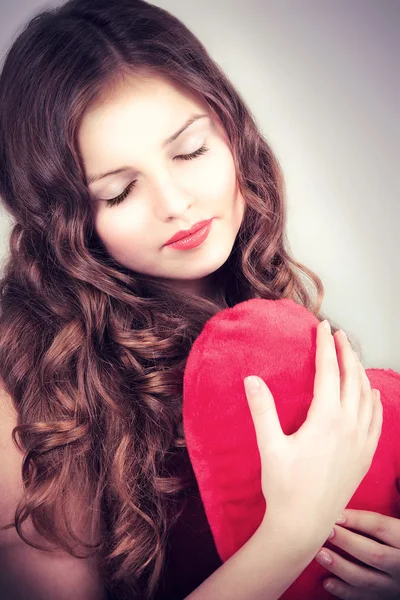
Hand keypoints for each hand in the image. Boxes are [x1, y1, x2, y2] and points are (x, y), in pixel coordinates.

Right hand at [243, 320, 382, 544]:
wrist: (304, 525)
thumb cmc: (284, 487)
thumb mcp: (269, 446)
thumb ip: (262, 410)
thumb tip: (251, 378)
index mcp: (326, 419)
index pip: (329, 371)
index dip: (325, 346)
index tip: (323, 326)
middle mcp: (349, 426)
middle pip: (352, 378)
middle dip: (346, 352)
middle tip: (338, 334)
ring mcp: (361, 442)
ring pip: (367, 397)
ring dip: (360, 372)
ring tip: (352, 358)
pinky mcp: (365, 456)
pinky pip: (377, 420)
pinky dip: (375, 401)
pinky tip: (371, 395)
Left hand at [315, 509, 399, 597]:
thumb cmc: (395, 542)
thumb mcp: (394, 529)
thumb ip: (374, 523)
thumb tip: (340, 510)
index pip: (381, 527)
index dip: (357, 520)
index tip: (336, 514)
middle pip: (373, 554)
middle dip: (347, 542)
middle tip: (326, 532)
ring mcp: (393, 585)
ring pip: (366, 578)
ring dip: (340, 567)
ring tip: (320, 554)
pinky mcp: (383, 598)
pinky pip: (362, 597)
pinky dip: (343, 591)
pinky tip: (326, 581)